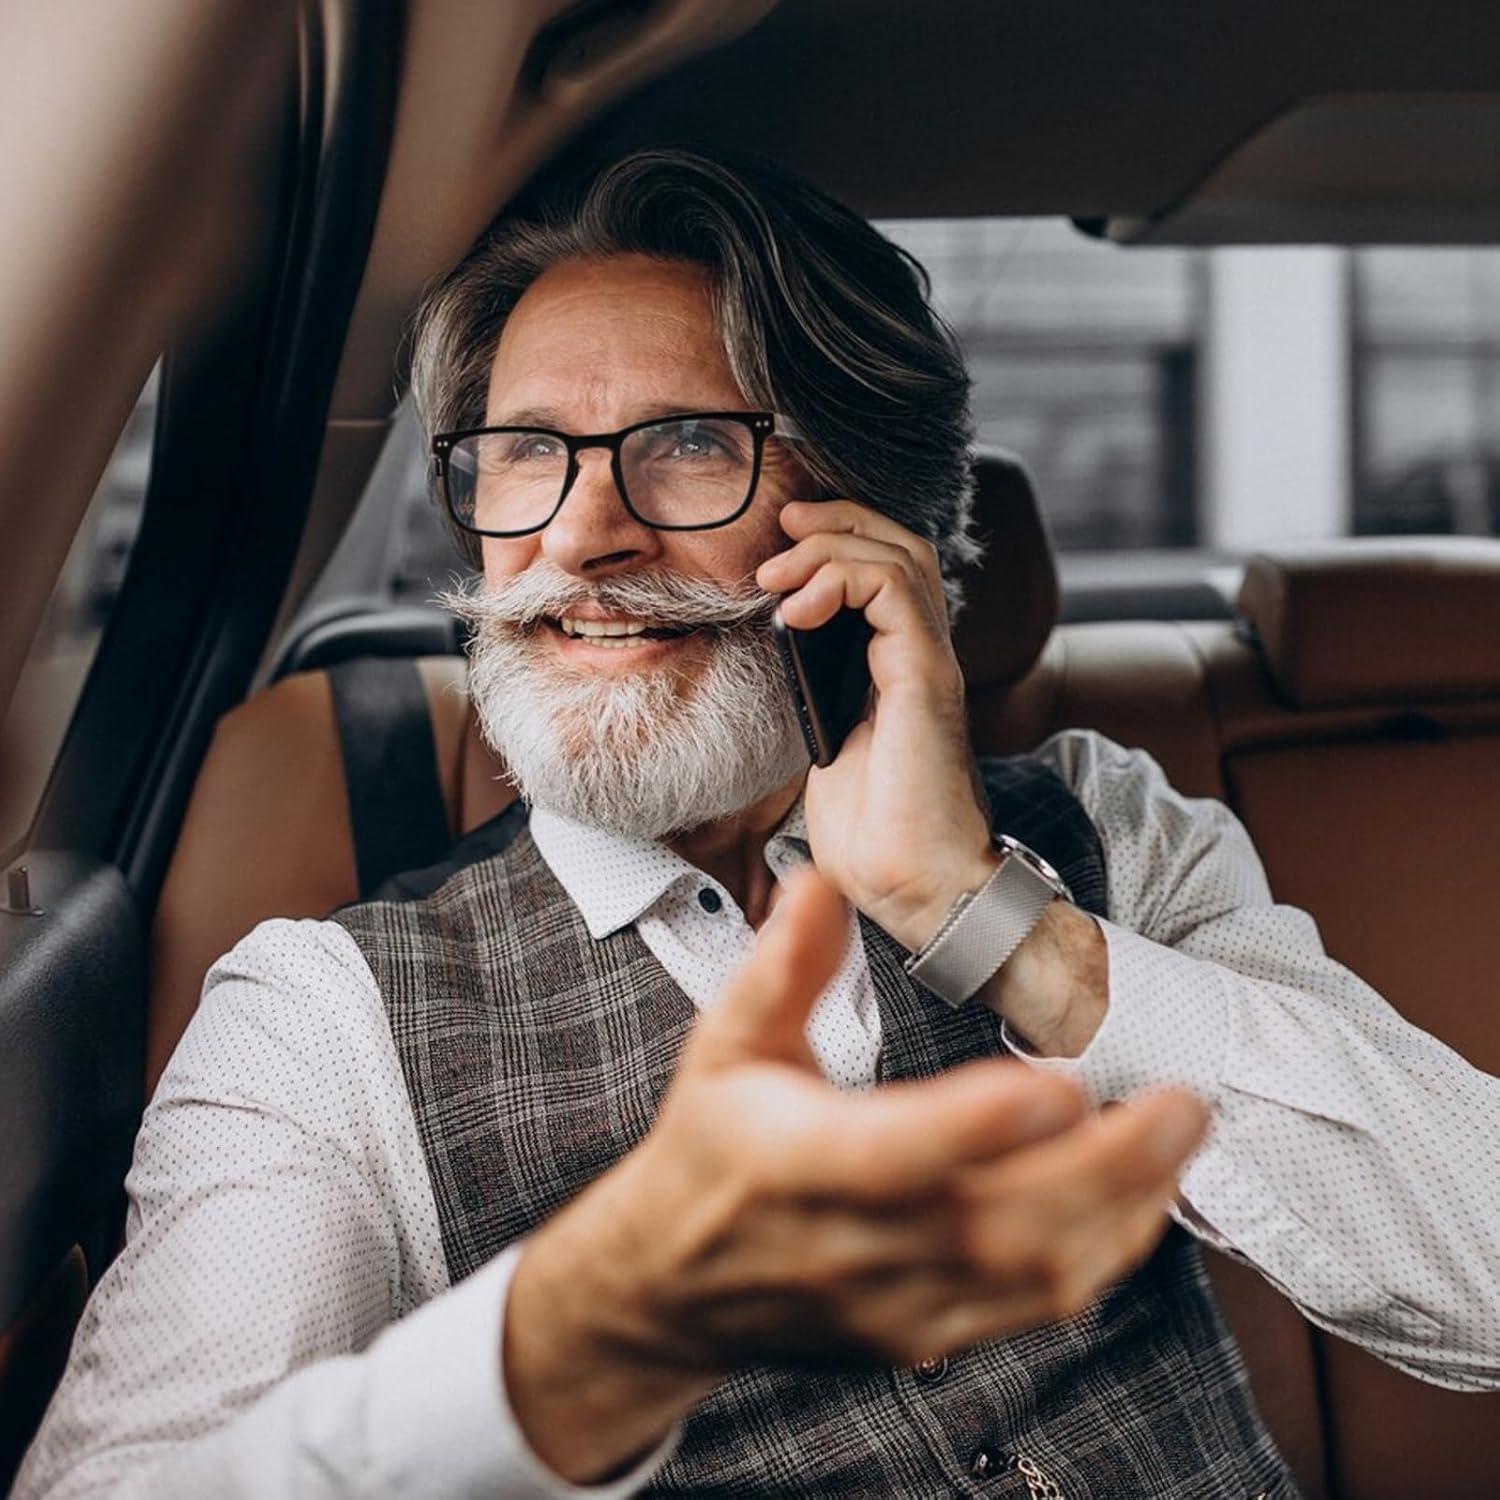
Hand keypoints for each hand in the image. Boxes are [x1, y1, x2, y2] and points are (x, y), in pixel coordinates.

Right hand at [505, 870, 1209, 1482]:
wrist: (678, 1286)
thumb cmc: (713, 1149)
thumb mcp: (726, 1044)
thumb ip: (781, 966)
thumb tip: (822, 880)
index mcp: (795, 1162)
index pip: (894, 1155)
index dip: (979, 1126)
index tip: (1060, 1083)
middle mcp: (853, 1245)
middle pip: (996, 1226)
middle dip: (1104, 1168)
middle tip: (1181, 1102)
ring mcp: (896, 1304)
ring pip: (1030, 1277)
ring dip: (1121, 1209)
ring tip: (1175, 1135)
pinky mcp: (927, 1336)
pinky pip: (1031, 1310)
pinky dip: (1102, 1255)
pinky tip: (1140, 1197)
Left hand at [755, 500, 996, 950]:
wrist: (914, 888)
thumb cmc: (875, 838)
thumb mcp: (827, 752)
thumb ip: (818, 702)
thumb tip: (783, 664)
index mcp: (897, 670)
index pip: (885, 572)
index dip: (836, 541)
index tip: (777, 551)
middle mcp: (920, 657)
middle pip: (900, 545)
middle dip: (835, 522)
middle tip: (779, 534)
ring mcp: (927, 665)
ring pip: (901, 555)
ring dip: (831, 545)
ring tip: (779, 571)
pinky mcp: (924, 678)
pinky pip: (894, 591)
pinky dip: (842, 578)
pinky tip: (799, 608)